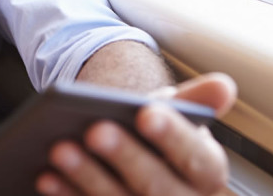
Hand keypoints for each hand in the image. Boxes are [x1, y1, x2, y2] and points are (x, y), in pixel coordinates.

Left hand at [37, 72, 236, 195]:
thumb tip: (225, 87)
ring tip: (60, 149)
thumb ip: (193, 99)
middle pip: (158, 187)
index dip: (172, 136)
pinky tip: (47, 177)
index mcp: (207, 172)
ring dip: (89, 179)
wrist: (128, 153)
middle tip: (95, 129)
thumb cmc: (151, 131)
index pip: (197, 157)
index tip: (147, 111)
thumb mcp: (171, 111)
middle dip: (125, 157)